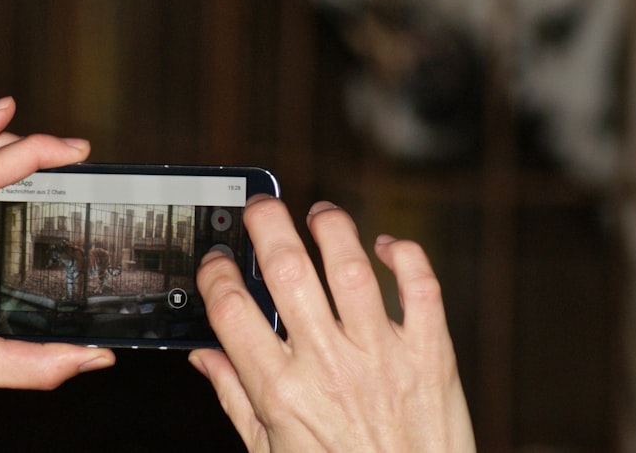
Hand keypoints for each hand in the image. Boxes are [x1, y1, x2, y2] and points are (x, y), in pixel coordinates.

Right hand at [189, 196, 474, 451]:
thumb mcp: (271, 452)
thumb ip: (236, 398)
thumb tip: (205, 356)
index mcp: (282, 392)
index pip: (232, 310)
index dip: (216, 273)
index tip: (217, 262)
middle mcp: (329, 366)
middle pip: (288, 271)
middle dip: (267, 224)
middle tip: (262, 207)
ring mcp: (382, 356)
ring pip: (351, 267)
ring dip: (331, 228)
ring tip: (320, 214)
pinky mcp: (430, 355)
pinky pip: (421, 289)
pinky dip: (405, 256)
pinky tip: (386, 247)